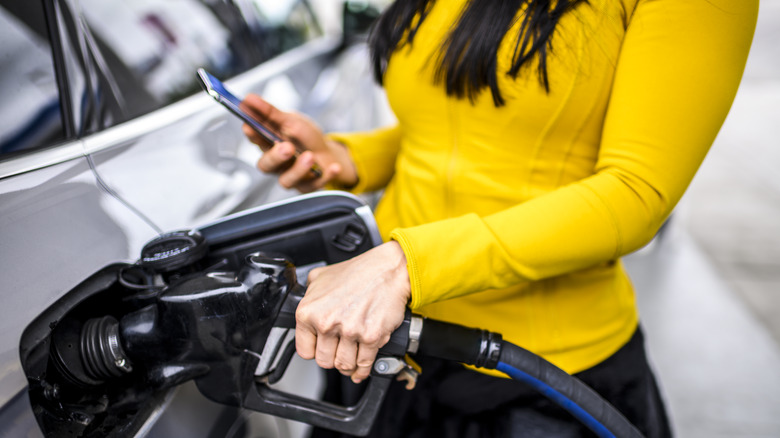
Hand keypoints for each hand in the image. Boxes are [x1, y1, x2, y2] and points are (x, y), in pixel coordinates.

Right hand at [240, 94, 356, 192]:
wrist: (328, 154)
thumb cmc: (306, 137)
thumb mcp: (290, 120)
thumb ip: (270, 113)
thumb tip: (247, 98)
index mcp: (269, 144)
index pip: (256, 139)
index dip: (252, 134)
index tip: (250, 126)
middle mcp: (276, 163)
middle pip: (266, 165)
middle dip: (275, 156)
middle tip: (287, 147)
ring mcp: (291, 177)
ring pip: (286, 180)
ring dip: (299, 169)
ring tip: (310, 156)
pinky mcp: (308, 186)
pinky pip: (314, 185)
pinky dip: (325, 176)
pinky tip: (334, 167)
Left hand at [295, 242, 410, 382]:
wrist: (387, 270)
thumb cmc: (358, 272)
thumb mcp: (321, 277)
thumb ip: (309, 294)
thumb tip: (307, 306)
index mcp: (309, 311)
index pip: (305, 350)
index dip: (314, 351)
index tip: (321, 349)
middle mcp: (327, 322)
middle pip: (324, 361)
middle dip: (332, 358)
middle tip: (338, 352)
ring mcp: (350, 331)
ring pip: (343, 365)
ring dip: (347, 365)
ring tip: (350, 359)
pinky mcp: (371, 337)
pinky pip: (364, 363)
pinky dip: (363, 370)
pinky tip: (361, 368)